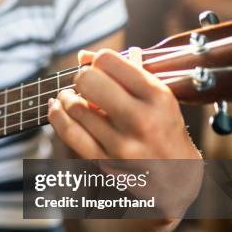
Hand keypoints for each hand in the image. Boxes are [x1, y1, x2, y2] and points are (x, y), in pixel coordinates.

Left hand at [48, 49, 200, 160]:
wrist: (175, 175)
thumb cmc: (162, 126)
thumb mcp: (156, 96)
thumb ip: (124, 72)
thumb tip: (83, 56)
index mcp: (156, 96)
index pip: (109, 62)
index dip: (97, 61)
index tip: (98, 67)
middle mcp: (140, 119)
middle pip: (88, 82)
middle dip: (81, 77)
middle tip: (83, 82)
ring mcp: (121, 143)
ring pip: (75, 108)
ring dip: (66, 97)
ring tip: (68, 96)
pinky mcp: (104, 160)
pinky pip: (69, 133)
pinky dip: (56, 115)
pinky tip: (56, 107)